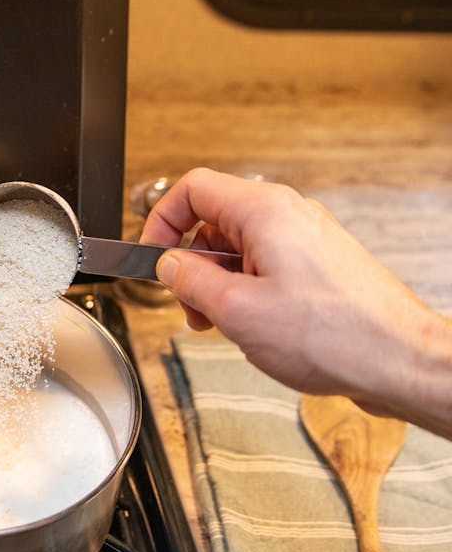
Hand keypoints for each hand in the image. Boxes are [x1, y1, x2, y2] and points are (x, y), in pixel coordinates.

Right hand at [141, 167, 451, 435]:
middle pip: (214, 223)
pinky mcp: (316, 268)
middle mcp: (287, 217)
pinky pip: (264, 269)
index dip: (162, 220)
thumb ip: (190, 282)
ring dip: (217, 286)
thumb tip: (168, 266)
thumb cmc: (335, 335)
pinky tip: (250, 327)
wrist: (399, 362)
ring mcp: (304, 242)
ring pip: (238, 251)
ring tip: (220, 324)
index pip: (194, 189)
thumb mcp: (237, 311)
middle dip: (191, 265)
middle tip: (188, 305)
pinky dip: (244, 294)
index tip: (152, 256)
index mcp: (265, 212)